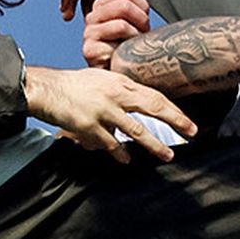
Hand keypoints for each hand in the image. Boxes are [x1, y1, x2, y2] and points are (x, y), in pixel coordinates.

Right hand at [24, 65, 194, 162]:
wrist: (48, 89)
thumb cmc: (75, 85)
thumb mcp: (103, 79)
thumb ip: (123, 92)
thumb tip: (141, 104)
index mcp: (120, 82)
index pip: (154, 96)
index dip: (174, 109)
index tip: (188, 121)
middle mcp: (115, 95)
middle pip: (152, 107)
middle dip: (175, 121)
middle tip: (191, 132)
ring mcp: (103, 111)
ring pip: (136, 130)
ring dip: (154, 144)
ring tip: (166, 155)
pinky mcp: (90, 127)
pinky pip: (111, 144)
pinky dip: (120, 153)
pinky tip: (126, 159)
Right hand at [78, 0, 150, 68]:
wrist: (121, 79)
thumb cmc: (131, 52)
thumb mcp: (136, 25)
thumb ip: (138, 9)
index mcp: (102, 6)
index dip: (143, 9)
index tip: (143, 25)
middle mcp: (92, 16)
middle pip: (124, 4)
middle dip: (141, 22)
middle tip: (142, 37)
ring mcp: (89, 33)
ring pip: (122, 21)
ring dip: (135, 36)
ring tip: (134, 48)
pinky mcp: (89, 50)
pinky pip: (116, 37)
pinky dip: (128, 46)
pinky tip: (125, 56)